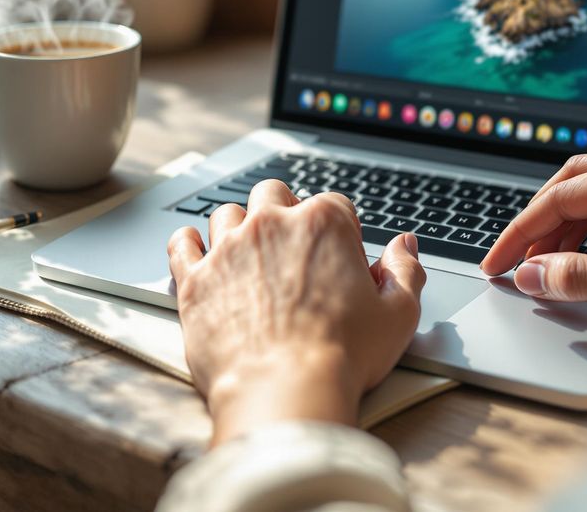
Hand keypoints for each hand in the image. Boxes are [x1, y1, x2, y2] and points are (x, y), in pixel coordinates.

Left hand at [166, 180, 425, 444]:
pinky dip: (189, 244)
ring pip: (227, 213)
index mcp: (323, 223)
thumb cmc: (343, 357)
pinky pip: (181, 243)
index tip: (339, 257)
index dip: (340, 231)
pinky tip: (197, 253)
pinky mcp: (195, 279)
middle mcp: (272, 223)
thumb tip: (404, 245)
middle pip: (274, 194)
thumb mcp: (399, 315)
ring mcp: (228, 248)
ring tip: (248, 256)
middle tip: (291, 250)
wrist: (285, 392)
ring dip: (238, 228)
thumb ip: (405, 271)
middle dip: (284, 213)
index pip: (333, 204)